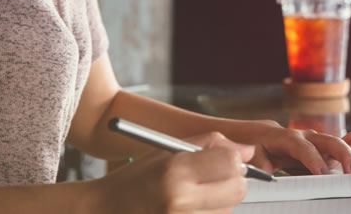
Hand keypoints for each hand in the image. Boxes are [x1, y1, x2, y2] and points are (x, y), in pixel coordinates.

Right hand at [92, 131, 254, 213]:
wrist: (104, 212)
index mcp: (175, 172)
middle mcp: (180, 201)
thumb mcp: (166, 151)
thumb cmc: (134, 181)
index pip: (231, 162)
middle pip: (237, 189)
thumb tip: (247, 150)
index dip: (232, 159)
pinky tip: (189, 210)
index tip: (224, 160)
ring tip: (192, 197)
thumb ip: (210, 144)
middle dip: (231, 181)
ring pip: (228, 210)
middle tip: (213, 179)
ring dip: (219, 202)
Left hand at [236, 120, 350, 175]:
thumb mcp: (251, 154)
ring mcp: (317, 139)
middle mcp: (306, 136)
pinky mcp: (324, 146)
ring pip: (341, 143)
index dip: (314, 160)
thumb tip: (263, 170)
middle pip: (329, 142)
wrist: (259, 134)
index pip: (303, 148)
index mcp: (287, 138)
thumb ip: (258, 163)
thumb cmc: (255, 145)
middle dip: (342, 157)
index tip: (323, 174)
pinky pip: (344, 141)